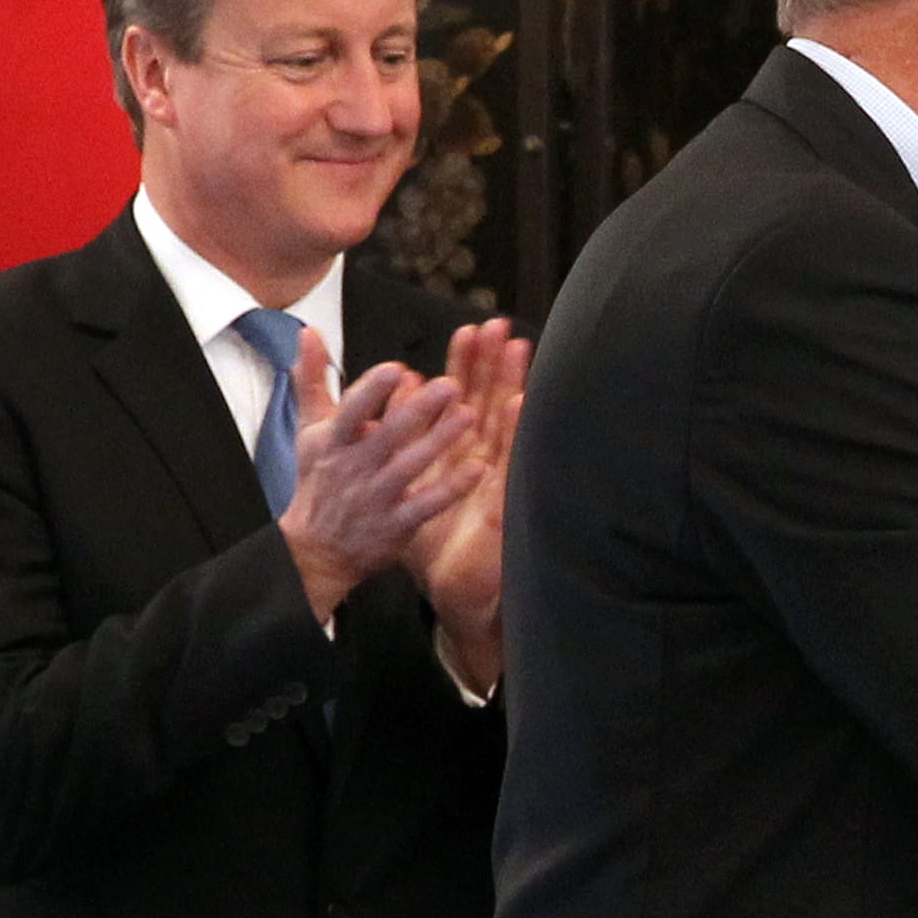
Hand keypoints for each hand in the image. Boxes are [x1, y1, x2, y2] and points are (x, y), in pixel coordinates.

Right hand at [277, 326, 478, 624]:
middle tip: (450, 384)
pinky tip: (479, 468)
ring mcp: (377, 496)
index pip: (352, 411)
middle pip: (388, 435)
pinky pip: (427, 504)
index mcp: (335, 440)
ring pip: (411, 465)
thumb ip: (312, 379)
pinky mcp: (397, 524)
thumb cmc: (319, 478)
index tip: (395, 369)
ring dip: (440, 440)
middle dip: (418, 409)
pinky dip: (451, 487)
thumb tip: (309, 332)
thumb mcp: (310, 429)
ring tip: (469, 415)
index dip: (372, 392)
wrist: (315, 549)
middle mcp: (355, 466)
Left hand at [403, 317, 530, 687]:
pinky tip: (522, 406)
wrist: (453, 591)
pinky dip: (519, 434)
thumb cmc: (434, 540)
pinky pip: (510, 464)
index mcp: (458, 453)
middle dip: (494, 363)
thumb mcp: (404, 486)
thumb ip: (394, 437)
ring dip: (513, 385)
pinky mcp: (504, 503)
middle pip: (490, 401)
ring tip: (517, 349)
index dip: (468, 365)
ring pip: (506, 425)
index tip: (469, 331)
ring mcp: (497, 480)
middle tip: (497, 325)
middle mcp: (483, 460)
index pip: (467, 399)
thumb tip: (394, 392)